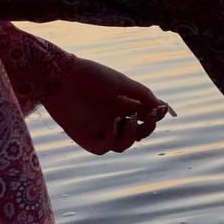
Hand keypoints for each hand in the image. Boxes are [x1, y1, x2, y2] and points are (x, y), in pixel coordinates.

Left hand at [43, 57, 174, 154]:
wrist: (60, 75)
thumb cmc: (90, 75)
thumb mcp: (122, 83)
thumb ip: (142, 95)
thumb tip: (163, 108)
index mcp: (122, 105)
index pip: (144, 118)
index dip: (155, 117)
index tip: (162, 111)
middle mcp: (112, 118)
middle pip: (136, 134)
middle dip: (147, 129)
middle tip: (150, 118)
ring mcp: (98, 129)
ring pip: (121, 145)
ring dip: (131, 136)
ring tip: (129, 121)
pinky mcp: (83, 137)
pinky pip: (102, 148)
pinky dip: (112, 140)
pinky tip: (113, 125)